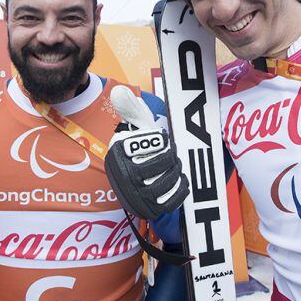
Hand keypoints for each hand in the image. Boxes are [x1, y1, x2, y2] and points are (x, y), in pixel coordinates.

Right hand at [105, 86, 189, 219]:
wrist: (133, 179)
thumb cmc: (139, 147)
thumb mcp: (135, 127)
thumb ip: (130, 108)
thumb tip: (119, 91)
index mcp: (119, 152)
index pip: (155, 141)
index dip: (162, 140)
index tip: (158, 140)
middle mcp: (124, 175)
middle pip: (163, 162)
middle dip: (171, 156)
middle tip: (169, 154)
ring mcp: (136, 195)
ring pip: (168, 180)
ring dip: (176, 171)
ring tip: (173, 167)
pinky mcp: (149, 208)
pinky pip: (173, 198)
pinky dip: (181, 188)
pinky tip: (179, 180)